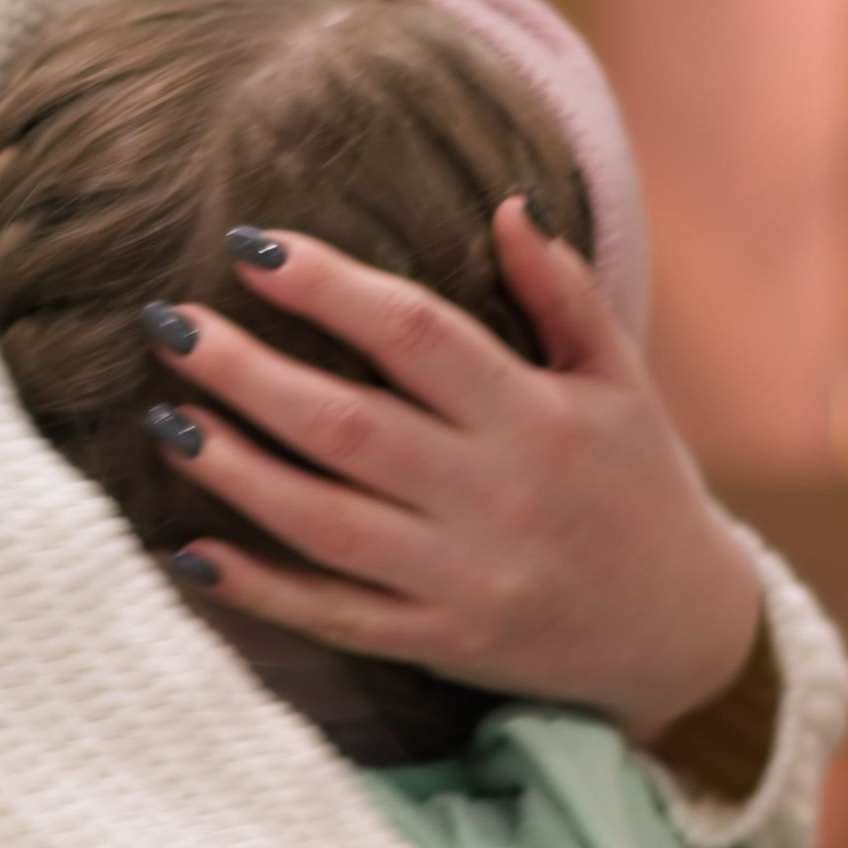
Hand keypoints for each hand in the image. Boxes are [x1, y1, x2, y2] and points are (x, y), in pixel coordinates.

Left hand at [147, 201, 760, 743]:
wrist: (682, 636)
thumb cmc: (642, 486)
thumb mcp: (621, 381)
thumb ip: (561, 294)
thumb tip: (507, 206)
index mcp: (537, 416)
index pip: (415, 335)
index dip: (328, 287)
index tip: (250, 248)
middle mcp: (496, 495)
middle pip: (347, 424)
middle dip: (247, 372)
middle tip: (168, 323)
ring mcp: (464, 577)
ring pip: (326, 521)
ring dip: (237, 470)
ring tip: (165, 416)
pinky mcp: (441, 641)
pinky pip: (334, 616)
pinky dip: (260, 590)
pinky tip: (190, 553)